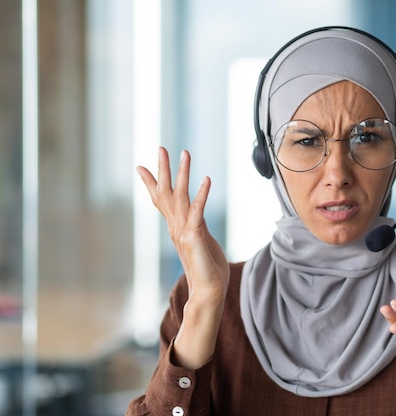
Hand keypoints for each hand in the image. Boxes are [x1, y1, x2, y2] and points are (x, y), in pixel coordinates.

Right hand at [136, 147, 229, 367]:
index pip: (162, 200)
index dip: (152, 182)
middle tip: (160, 147)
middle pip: (166, 193)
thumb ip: (196, 229)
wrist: (209, 291)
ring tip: (185, 153)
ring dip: (182, 174)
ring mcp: (184, 230)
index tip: (140, 167)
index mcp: (177, 227)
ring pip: (180, 196)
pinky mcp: (195, 236)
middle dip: (163, 169)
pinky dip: (202, 194)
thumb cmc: (208, 269)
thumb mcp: (201, 242)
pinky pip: (198, 211)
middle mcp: (177, 226)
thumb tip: (195, 222)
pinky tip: (206, 179)